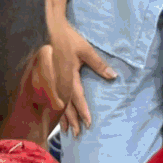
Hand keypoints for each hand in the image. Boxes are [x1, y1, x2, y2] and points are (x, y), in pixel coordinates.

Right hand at [48, 11, 113, 133]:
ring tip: (66, 131)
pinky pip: (53, 97)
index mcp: (69, 76)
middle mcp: (60, 81)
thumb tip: (113, 76)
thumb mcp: (86, 49)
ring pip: (58, 103)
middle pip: (66, 105)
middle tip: (76, 133)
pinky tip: (58, 115)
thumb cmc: (69, 38)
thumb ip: (99, 64)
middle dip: (72, 120)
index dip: (82, 111)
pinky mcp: (50, 78)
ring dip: (63, 117)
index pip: (76, 98)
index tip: (87, 123)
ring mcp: (53, 80)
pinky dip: (57, 108)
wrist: (50, 29)